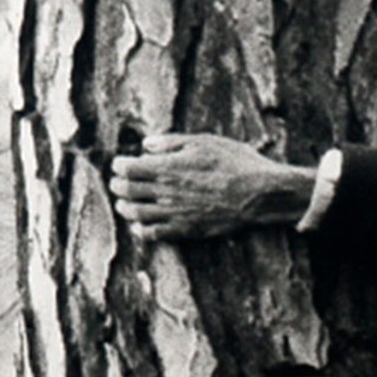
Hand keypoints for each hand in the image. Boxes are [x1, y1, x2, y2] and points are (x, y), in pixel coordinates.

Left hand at [109, 133, 312, 238]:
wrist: (259, 194)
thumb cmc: (235, 163)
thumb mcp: (203, 141)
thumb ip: (170, 142)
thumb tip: (146, 145)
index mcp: (167, 168)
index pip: (128, 168)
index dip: (119, 165)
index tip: (121, 163)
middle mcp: (166, 192)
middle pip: (127, 191)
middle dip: (118, 186)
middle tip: (118, 182)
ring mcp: (174, 213)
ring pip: (135, 214)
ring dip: (125, 208)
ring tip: (125, 203)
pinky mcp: (186, 229)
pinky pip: (153, 234)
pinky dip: (141, 229)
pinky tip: (141, 225)